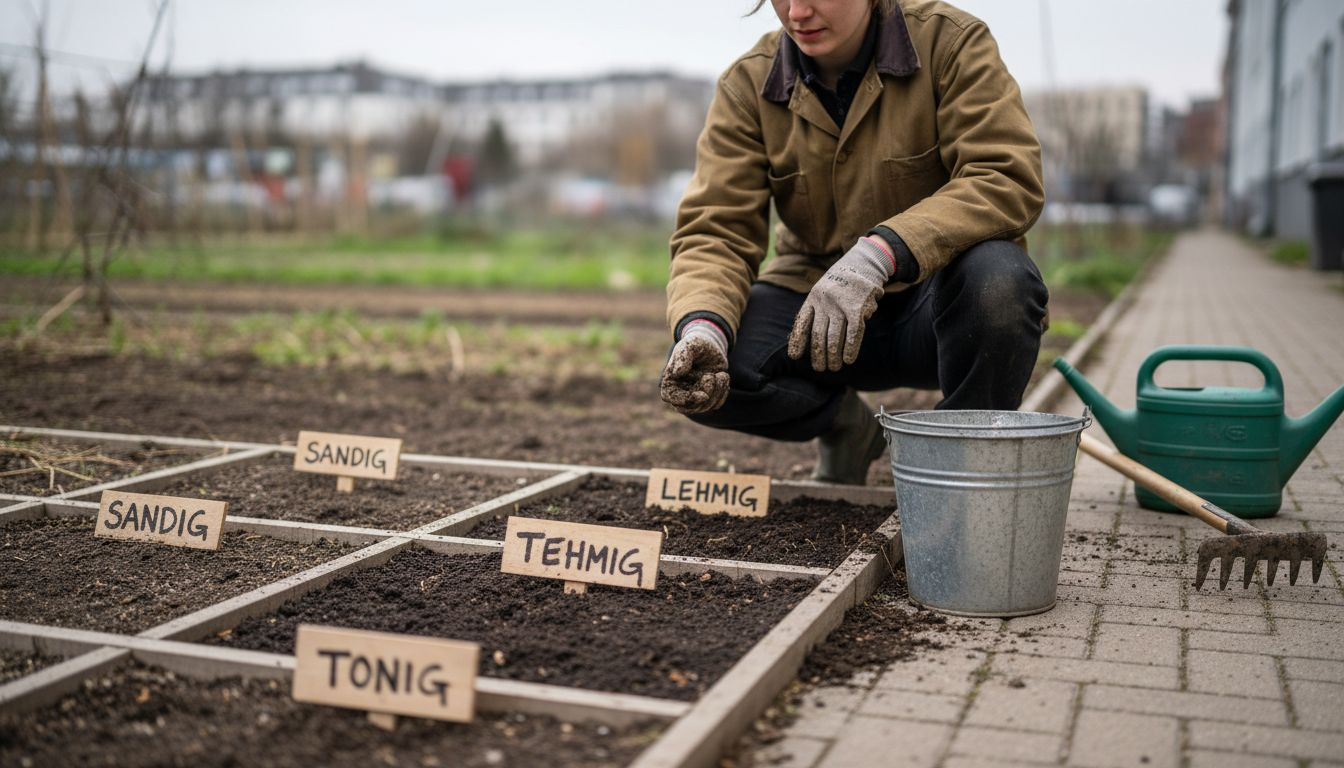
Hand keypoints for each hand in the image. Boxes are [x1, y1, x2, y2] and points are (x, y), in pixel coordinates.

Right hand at [660, 321, 730, 413]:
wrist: (711, 345)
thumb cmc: (696, 344)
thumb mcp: (690, 345)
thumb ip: (682, 357)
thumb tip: (677, 373)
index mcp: (671, 379)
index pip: (670, 396)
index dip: (684, 400)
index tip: (701, 395)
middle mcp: (681, 391)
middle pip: (688, 408)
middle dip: (704, 397)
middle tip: (711, 376)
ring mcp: (695, 396)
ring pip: (704, 407)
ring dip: (716, 392)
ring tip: (721, 373)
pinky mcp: (708, 397)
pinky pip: (716, 404)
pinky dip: (723, 392)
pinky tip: (723, 376)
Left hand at [787, 237, 894, 371]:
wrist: (863, 264)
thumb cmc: (840, 284)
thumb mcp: (822, 291)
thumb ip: (815, 311)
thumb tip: (803, 339)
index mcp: (813, 298)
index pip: (802, 323)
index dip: (798, 340)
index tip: (795, 356)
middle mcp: (825, 302)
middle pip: (818, 334)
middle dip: (818, 354)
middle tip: (820, 368)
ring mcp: (841, 305)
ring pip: (834, 337)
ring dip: (833, 356)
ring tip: (833, 367)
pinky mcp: (858, 309)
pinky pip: (853, 333)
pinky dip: (850, 348)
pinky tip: (848, 360)